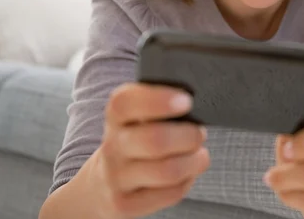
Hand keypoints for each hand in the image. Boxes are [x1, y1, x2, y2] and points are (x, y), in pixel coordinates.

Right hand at [94, 83, 209, 218]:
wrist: (104, 180)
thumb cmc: (135, 138)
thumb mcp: (138, 115)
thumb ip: (159, 103)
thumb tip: (192, 101)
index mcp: (116, 116)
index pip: (126, 103)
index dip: (158, 100)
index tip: (186, 101)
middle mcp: (113, 146)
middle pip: (155, 140)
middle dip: (189, 136)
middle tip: (199, 133)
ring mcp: (116, 177)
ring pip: (167, 171)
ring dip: (194, 161)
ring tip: (199, 154)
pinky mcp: (124, 203)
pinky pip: (169, 193)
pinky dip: (187, 181)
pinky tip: (187, 172)